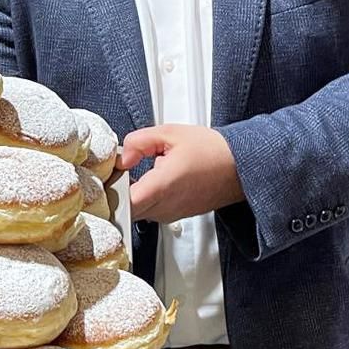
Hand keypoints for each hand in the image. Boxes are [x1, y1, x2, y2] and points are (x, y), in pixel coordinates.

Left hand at [121, 124, 244, 222]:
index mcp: (163, 186)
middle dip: (116, 193)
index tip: (107, 176)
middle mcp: (166, 206)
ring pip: (138, 212)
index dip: (110, 191)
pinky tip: (148, 181)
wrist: (241, 167)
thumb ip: (139, 142)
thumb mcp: (170, 133)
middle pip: (126, 211)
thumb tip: (122, 157)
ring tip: (132, 175)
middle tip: (115, 174)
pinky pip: (151, 211)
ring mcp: (171, 214)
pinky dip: (145, 199)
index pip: (125, 203)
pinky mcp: (176, 215)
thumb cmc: (213, 151)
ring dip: (131, 196)